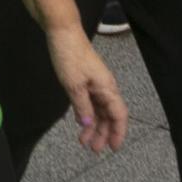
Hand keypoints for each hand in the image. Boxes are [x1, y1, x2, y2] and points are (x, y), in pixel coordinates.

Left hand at [46, 26, 127, 153]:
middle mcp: (105, 87)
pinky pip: (91, 101)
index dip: (118, 133)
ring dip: (93, 126)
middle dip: (103, 133)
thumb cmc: (70, 56)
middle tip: (93, 149)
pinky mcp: (86, 79)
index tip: (113, 148)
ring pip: (99, 110)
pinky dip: (87, 113)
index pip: (119, 115)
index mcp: (108, 88)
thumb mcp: (73, 85)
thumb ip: (82, 106)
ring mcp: (96, 83)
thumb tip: (88, 124)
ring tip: (84, 141)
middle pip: (109, 116)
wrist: (62, 32)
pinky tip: (80, 122)